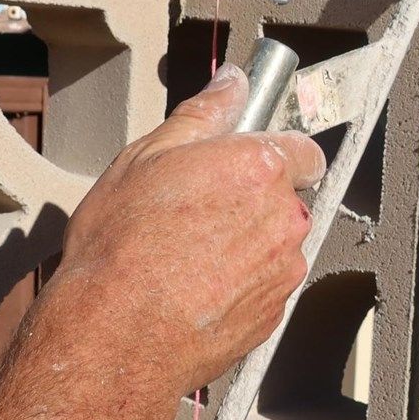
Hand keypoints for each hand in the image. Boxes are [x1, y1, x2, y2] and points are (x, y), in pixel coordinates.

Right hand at [54, 63, 325, 401]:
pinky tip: (196, 286)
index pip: (302, 148)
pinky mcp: (273, 313)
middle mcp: (282, 217)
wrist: (116, 335)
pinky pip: (265, 286)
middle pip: (285, 198)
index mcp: (258, 168)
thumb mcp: (145, 157)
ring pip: (275, 244)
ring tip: (189, 254)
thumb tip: (230, 85)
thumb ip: (202, 114)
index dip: (273, 152)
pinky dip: (240, 284)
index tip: (248, 160)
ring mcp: (282, 269)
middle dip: (251, 200)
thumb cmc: (122, 250)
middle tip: (197, 210)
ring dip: (246, 244)